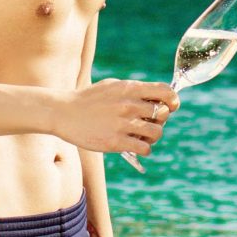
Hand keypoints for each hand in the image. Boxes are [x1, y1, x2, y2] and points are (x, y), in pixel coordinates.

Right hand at [60, 79, 177, 158]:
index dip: (173, 101)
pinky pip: (145, 149)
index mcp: (129, 88)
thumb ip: (133, 90)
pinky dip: (145, 149)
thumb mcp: (112, 86)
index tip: (170, 107)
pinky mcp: (116, 142)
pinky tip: (136, 146)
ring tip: (142, 137)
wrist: (63, 113)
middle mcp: (129, 105)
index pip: (165, 91)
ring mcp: (123, 124)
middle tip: (148, 123)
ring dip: (152, 136)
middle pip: (164, 114)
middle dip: (160, 120)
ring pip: (157, 133)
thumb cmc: (88, 99)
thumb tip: (155, 96)